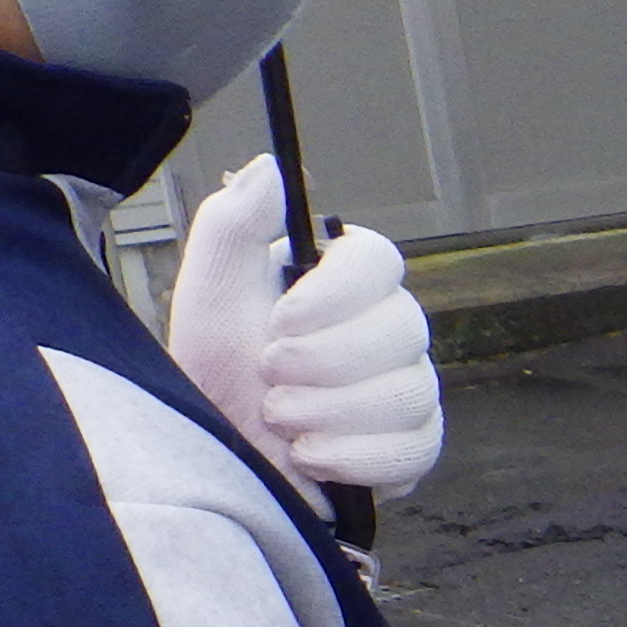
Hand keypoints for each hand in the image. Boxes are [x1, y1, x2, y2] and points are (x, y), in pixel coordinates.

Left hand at [167, 155, 445, 505]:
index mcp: (344, 284)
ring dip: (328, 412)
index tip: (281, 320)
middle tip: (269, 374)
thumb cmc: (214, 376)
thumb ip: (235, 225)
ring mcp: (410, 389)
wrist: (220, 461)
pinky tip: (310, 456)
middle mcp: (389, 331)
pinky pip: (414, 447)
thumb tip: (273, 165)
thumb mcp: (211, 295)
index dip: (335, 294)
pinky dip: (353, 456)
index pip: (381, 260)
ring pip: (409, 391)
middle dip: (324, 362)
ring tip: (279, 418)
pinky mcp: (415, 446)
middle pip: (404, 329)